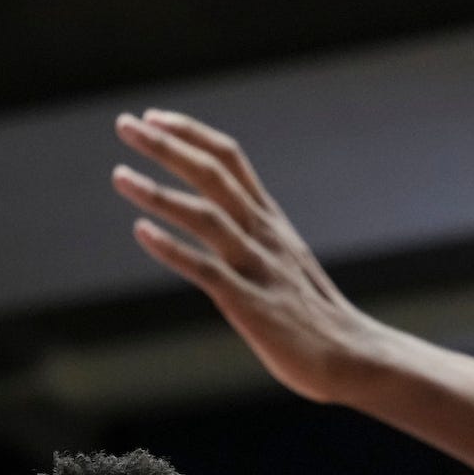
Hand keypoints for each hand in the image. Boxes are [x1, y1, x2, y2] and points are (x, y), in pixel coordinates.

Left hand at [112, 110, 377, 403]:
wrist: (353, 357)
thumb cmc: (314, 316)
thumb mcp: (284, 262)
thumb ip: (254, 240)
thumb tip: (222, 226)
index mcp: (270, 220)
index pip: (230, 160)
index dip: (191, 134)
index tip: (154, 117)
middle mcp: (264, 234)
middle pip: (213, 174)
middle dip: (166, 147)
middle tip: (125, 124)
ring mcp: (258, 267)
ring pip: (205, 216)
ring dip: (159, 192)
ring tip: (119, 175)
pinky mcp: (251, 304)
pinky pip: (206, 269)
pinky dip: (172, 248)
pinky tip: (141, 232)